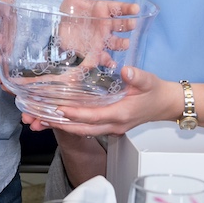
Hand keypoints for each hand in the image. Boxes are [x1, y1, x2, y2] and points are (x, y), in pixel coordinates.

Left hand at [24, 66, 177, 136]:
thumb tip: (126, 71)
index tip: (59, 109)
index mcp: (120, 114)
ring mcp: (110, 127)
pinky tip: (55, 118)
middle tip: (37, 120)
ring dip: (60, 127)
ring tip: (39, 121)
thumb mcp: (149, 80)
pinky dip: (70, 125)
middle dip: (59, 125)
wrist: (166, 105)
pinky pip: (86, 128)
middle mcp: (113, 125)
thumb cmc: (156, 92)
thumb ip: (137, 77)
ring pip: (81, 131)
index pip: (93, 117)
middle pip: (81, 129)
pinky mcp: (108, 125)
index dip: (75, 114)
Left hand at [57, 0, 138, 59]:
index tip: (135, 8)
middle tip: (132, 24)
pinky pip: (105, 58)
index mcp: (103, 11)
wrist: (57, 32)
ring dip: (122, 43)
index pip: (119, 8)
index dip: (128, 8)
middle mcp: (105, 26)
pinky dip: (109, 61)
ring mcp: (102, 40)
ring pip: (117, 42)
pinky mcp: (95, 53)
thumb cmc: (68, 13)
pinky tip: (111, 62)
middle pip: (122, 25)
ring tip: (124, 43)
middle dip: (128, 25)